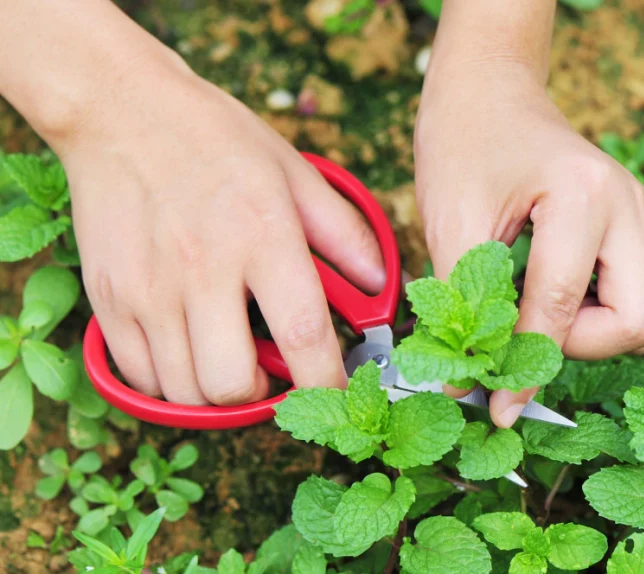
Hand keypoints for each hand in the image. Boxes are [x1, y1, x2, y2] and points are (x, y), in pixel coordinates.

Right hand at [57, 55, 383, 404]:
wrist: (119, 110)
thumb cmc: (216, 140)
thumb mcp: (296, 173)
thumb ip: (345, 234)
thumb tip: (382, 285)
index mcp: (262, 236)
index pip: (303, 334)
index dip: (327, 381)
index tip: (340, 393)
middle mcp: (203, 269)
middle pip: (232, 382)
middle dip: (264, 396)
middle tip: (273, 373)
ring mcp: (148, 289)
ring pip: (185, 392)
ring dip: (218, 394)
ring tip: (232, 360)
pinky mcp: (107, 298)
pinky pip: (141, 378)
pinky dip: (171, 384)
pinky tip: (190, 353)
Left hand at [414, 62, 643, 426]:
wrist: (492, 94)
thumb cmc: (465, 144)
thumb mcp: (451, 223)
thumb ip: (462, 304)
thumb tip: (463, 384)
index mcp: (584, 194)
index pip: (561, 307)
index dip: (524, 365)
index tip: (494, 405)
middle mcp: (632, 205)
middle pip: (636, 323)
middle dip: (576, 347)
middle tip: (520, 339)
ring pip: (640, 316)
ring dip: (583, 331)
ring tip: (525, 309)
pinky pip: (633, 296)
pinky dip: (592, 312)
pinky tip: (547, 291)